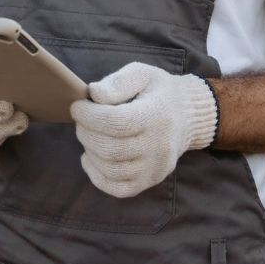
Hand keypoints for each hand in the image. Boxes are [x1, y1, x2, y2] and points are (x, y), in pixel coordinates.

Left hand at [69, 62, 218, 198]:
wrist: (187, 117)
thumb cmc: (158, 92)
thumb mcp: (142, 74)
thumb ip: (118, 82)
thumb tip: (93, 94)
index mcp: (156, 115)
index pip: (116, 122)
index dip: (89, 116)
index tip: (77, 106)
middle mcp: (159, 146)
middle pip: (110, 149)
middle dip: (85, 133)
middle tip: (81, 121)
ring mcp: (155, 168)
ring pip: (111, 170)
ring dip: (90, 152)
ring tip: (89, 136)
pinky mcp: (150, 181)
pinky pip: (117, 189)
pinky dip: (97, 176)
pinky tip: (93, 157)